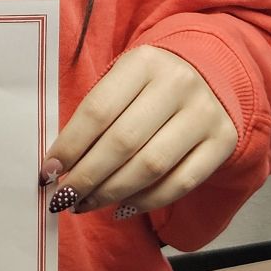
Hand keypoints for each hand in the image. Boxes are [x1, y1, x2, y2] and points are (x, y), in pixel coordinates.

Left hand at [44, 46, 237, 216]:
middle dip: (87, 177)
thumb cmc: (148, 84)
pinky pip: (181, 182)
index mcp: (143, 62)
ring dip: (112, 193)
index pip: (97, 111)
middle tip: (63, 198)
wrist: (209, 72)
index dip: (69, 147)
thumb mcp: (122, 81)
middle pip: (123, 142)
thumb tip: (59, 166)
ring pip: (151, 166)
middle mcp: (178, 84)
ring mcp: (204, 113)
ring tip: (86, 204)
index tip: (47, 172)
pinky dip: (147, 201)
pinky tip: (122, 208)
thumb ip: (95, 116)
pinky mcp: (223, 141)